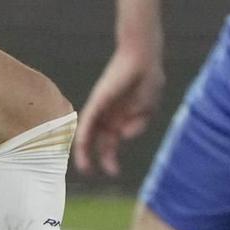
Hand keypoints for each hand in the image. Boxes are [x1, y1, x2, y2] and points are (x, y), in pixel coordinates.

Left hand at [74, 43, 165, 176]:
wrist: (143, 57)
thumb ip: (137, 126)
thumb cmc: (148, 80)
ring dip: (84, 152)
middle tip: (108, 172)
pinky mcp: (98, 100)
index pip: (109, 142)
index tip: (113, 172)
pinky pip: (87, 120)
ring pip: (88, 134)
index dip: (109, 158)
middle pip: (100, 142)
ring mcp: (102, 108)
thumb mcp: (147, 109)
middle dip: (103, 159)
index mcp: (120, 119)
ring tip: (86, 169)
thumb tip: (123, 136)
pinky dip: (84, 134)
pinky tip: (82, 147)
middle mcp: (108, 116)